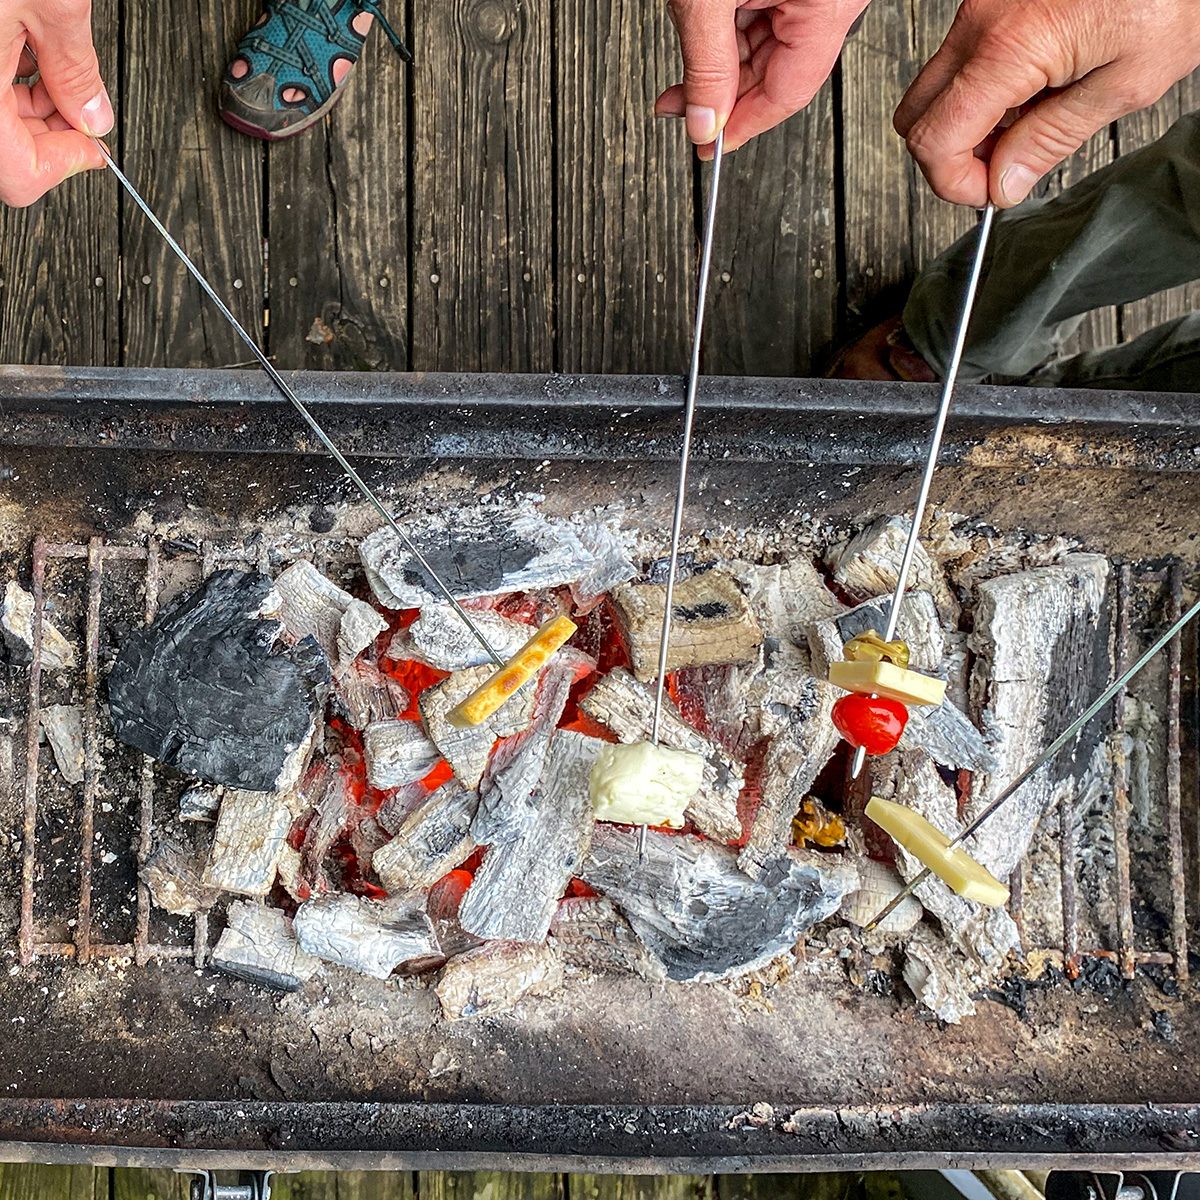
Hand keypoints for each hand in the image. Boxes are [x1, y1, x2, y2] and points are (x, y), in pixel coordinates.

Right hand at [1, 0, 111, 206]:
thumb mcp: (48, 1)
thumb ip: (74, 69)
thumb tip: (93, 115)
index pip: (15, 173)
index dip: (63, 166)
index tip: (93, 147)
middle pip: (0, 151)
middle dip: (46, 135)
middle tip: (79, 107)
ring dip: (24, 106)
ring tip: (52, 67)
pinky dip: (1, 77)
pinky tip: (22, 47)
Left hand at [655, 0, 868, 157]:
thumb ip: (706, 65)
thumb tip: (703, 122)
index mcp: (828, 4)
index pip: (787, 92)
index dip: (742, 126)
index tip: (708, 146)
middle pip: (779, 74)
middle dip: (724, 96)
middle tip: (681, 111)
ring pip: (772, 50)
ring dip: (724, 67)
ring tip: (682, 78)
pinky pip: (771, 18)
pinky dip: (733, 35)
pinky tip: (704, 43)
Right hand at [895, 0, 1199, 208]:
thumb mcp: (1128, 82)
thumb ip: (1054, 138)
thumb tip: (1005, 182)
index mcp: (1010, 47)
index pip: (935, 141)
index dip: (956, 183)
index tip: (992, 193)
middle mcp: (981, 19)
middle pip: (916, 117)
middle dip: (950, 156)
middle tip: (1001, 166)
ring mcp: (981, 4)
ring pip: (936, 90)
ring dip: (968, 123)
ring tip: (1028, 123)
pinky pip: (961, 60)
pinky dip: (982, 91)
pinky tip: (1032, 90)